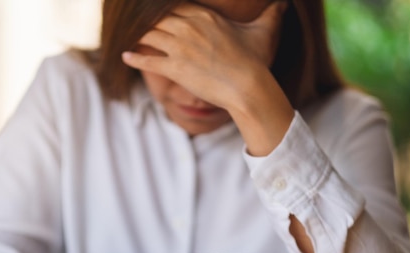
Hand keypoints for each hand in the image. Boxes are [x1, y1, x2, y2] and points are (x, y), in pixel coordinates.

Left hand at [122, 1, 286, 111]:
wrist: (248, 87)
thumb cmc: (255, 60)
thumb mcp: (264, 31)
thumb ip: (271, 13)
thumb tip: (284, 2)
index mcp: (205, 15)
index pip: (175, 5)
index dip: (162, 7)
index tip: (153, 8)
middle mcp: (189, 27)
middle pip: (157, 17)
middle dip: (145, 19)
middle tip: (133, 21)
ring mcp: (180, 48)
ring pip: (149, 35)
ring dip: (137, 36)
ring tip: (128, 36)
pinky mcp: (175, 69)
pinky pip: (148, 60)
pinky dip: (134, 58)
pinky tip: (125, 56)